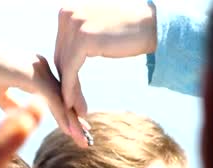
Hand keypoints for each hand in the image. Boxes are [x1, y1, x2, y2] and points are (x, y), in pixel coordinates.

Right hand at [0, 42, 89, 147]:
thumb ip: (13, 104)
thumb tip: (20, 116)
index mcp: (34, 69)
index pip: (55, 94)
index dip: (65, 112)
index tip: (75, 129)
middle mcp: (40, 66)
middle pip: (63, 96)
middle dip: (75, 118)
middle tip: (86, 137)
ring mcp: (38, 69)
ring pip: (61, 98)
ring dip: (73, 121)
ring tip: (83, 140)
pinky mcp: (32, 75)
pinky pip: (52, 99)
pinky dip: (62, 115)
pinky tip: (70, 131)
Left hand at [54, 1, 156, 132]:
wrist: (152, 26)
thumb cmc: (129, 32)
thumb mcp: (97, 31)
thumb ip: (80, 39)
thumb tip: (68, 58)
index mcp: (68, 10)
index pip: (61, 48)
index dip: (65, 74)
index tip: (70, 95)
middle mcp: (66, 14)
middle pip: (60, 58)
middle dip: (66, 84)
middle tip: (72, 107)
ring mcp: (73, 25)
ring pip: (64, 67)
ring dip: (69, 92)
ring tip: (77, 111)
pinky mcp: (82, 39)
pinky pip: (71, 71)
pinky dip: (71, 90)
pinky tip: (74, 106)